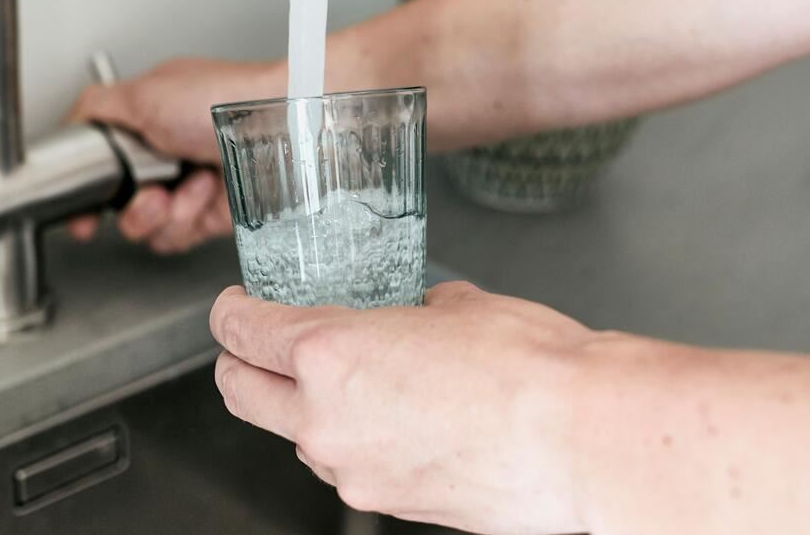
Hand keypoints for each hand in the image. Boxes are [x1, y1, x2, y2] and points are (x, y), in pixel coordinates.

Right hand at [65, 58, 284, 252]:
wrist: (279, 123)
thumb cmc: (223, 98)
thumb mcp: (144, 92)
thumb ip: (96, 109)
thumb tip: (72, 125)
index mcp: (145, 124)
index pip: (103, 168)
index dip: (89, 195)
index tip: (82, 215)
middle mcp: (166, 158)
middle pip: (121, 207)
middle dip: (133, 206)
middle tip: (152, 190)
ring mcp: (190, 188)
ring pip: (149, 228)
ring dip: (164, 212)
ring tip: (189, 185)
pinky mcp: (214, 214)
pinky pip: (180, 237)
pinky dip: (189, 218)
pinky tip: (208, 192)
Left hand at [209, 282, 596, 534]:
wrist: (580, 437)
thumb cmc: (528, 364)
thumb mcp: (461, 305)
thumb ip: (417, 310)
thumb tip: (418, 314)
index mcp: (330, 354)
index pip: (242, 331)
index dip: (230, 311)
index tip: (236, 305)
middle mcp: (325, 420)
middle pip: (238, 393)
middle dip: (238, 364)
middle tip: (257, 345)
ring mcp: (354, 472)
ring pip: (295, 437)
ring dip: (303, 409)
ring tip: (354, 384)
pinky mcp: (390, 505)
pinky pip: (349, 467)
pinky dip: (356, 443)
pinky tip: (402, 422)